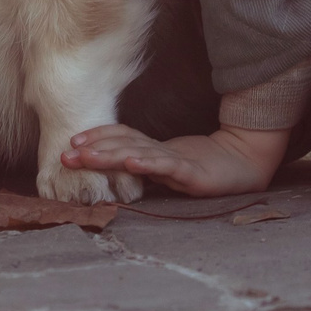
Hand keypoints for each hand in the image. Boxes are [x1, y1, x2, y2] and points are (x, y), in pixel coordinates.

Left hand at [59, 123, 286, 196]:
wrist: (245, 163)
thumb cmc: (206, 167)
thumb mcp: (169, 166)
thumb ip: (146, 164)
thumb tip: (114, 168)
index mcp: (154, 149)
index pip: (120, 138)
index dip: (97, 138)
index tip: (71, 144)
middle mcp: (161, 151)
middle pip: (122, 145)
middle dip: (92, 149)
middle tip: (65, 154)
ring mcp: (176, 160)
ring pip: (138, 154)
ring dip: (110, 155)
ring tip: (87, 157)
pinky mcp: (193, 172)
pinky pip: (167, 167)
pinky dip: (148, 164)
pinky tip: (131, 164)